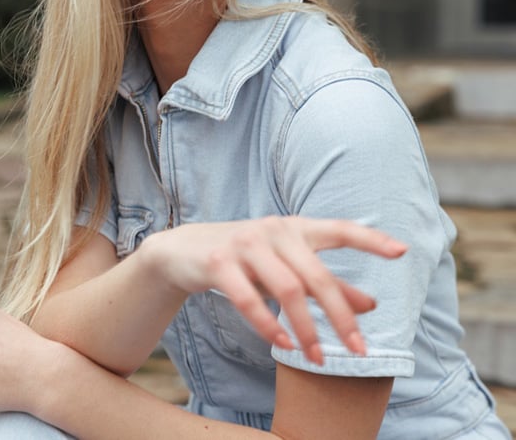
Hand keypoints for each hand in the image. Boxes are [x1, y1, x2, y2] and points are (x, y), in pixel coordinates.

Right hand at [141, 217, 406, 364]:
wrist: (184, 249)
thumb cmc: (245, 258)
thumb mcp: (286, 265)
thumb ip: (327, 283)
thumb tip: (371, 304)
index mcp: (294, 228)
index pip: (339, 229)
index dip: (370, 239)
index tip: (402, 251)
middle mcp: (273, 230)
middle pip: (316, 274)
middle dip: (341, 315)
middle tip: (359, 350)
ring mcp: (246, 244)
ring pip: (287, 289)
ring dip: (306, 328)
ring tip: (318, 358)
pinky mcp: (220, 262)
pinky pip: (249, 299)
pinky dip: (269, 326)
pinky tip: (285, 345)